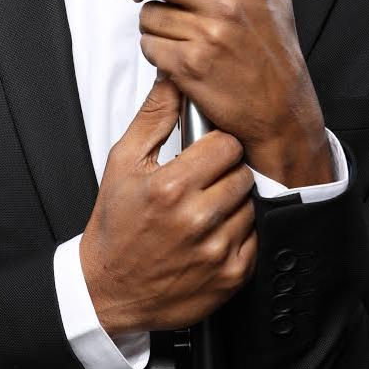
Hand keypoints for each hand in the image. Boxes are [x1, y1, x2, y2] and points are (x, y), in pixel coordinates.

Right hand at [79, 74, 257, 336]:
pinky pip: (257, 238)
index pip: (227, 144)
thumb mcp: (123, 162)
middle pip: (244, 172)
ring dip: (235, 203)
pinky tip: (213, 233)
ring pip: (253, 204)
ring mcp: (217, 251)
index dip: (217, 145)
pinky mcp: (232, 276)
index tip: (205, 153)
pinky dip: (241, 233)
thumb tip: (173, 78)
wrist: (110, 290)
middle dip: (227, 173)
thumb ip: (153, 116)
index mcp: (170, 187)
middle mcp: (196, 219)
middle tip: (202, 183)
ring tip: (206, 208)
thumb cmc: (116, 225)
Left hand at [119, 0, 333, 186]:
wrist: (280, 108)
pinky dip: (156, 50)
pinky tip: (178, 52)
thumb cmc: (274, 45)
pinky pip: (149, 46)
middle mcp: (225, 3)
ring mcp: (206, 36)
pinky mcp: (188, 67)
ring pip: (148, 13)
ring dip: (153, 21)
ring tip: (176, 28)